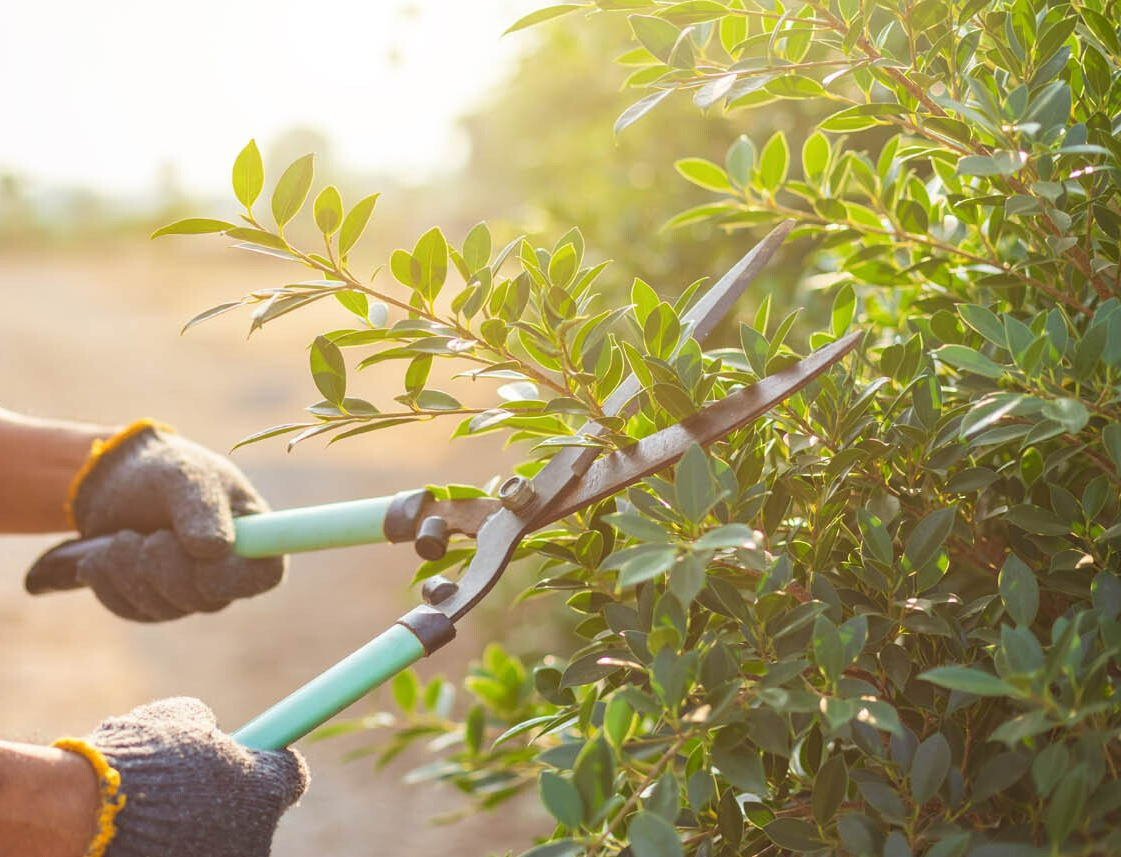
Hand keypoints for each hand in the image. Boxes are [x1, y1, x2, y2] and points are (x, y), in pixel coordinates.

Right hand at [66, 697, 306, 856]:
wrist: (84, 814)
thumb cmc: (137, 758)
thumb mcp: (180, 718)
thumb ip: (206, 727)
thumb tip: (208, 730)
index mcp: (266, 789)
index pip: (292, 776)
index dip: (270, 763)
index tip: (255, 757)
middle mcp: (256, 838)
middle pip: (255, 817)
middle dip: (229, 802)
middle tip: (191, 790)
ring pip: (221, 843)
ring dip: (200, 830)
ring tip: (156, 813)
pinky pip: (190, 856)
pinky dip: (173, 849)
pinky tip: (140, 838)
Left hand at [70, 422, 285, 620]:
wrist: (119, 480)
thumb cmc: (166, 469)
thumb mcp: (186, 475)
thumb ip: (203, 508)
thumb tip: (215, 550)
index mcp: (255, 537)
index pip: (264, 576)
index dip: (234, 576)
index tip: (202, 555)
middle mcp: (228, 572)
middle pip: (207, 599)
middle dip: (166, 568)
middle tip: (145, 536)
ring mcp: (191, 592)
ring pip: (165, 607)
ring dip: (131, 572)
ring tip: (119, 538)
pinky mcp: (154, 602)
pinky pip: (133, 609)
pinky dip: (110, 584)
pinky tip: (98, 559)